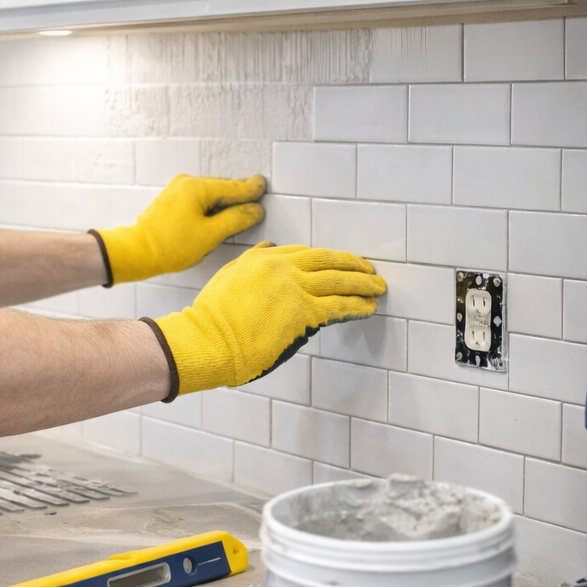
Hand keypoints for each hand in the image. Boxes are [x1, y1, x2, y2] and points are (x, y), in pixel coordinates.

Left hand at [93, 174, 265, 284]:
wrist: (137, 252)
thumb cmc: (170, 245)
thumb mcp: (210, 235)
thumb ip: (236, 220)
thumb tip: (255, 210)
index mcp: (197, 187)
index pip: (233, 187)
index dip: (251, 190)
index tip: (263, 186)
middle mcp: (186, 183)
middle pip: (222, 188)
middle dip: (238, 196)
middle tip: (256, 197)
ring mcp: (177, 189)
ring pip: (210, 194)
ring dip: (223, 203)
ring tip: (239, 210)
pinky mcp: (171, 200)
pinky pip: (198, 199)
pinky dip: (210, 206)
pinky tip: (216, 216)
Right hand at [149, 242, 385, 394]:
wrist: (208, 339)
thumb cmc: (212, 317)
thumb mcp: (228, 276)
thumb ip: (252, 260)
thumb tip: (271, 246)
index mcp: (262, 257)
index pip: (305, 253)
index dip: (327, 258)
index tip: (340, 263)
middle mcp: (281, 267)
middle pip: (328, 261)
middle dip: (353, 265)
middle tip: (370, 269)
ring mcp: (294, 288)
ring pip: (339, 281)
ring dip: (363, 284)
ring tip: (378, 288)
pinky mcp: (304, 313)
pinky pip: (339, 306)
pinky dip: (358, 305)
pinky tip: (368, 307)